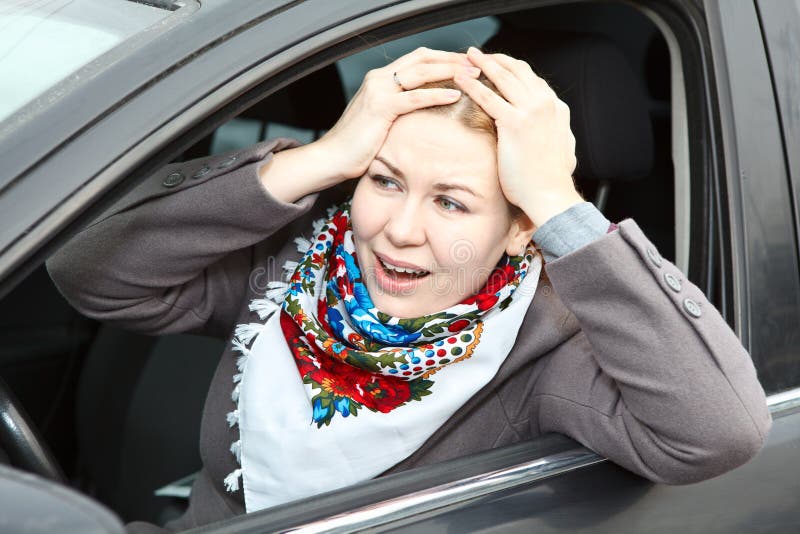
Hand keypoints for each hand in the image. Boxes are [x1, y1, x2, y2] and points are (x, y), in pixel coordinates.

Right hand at [261, 48, 479, 202]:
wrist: (331, 159)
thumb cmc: (356, 146)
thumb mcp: (380, 123)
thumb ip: (398, 112)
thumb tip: (422, 115)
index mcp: (380, 79)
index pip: (419, 59)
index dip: (445, 59)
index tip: (467, 65)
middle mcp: (379, 79)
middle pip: (423, 58)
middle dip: (453, 60)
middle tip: (478, 65)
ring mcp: (378, 90)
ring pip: (421, 72)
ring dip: (451, 73)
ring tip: (474, 77)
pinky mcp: (380, 108)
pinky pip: (414, 97)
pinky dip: (437, 95)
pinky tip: (456, 96)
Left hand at [454, 47, 583, 227]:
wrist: (550, 195)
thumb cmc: (549, 180)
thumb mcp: (558, 149)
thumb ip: (550, 134)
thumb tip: (544, 134)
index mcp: (557, 108)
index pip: (530, 78)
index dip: (509, 68)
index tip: (493, 65)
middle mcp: (546, 103)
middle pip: (517, 69)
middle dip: (494, 59)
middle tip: (475, 55)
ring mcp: (532, 111)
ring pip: (503, 77)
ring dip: (482, 64)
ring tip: (465, 58)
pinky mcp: (516, 122)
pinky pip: (489, 97)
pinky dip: (472, 85)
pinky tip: (459, 80)